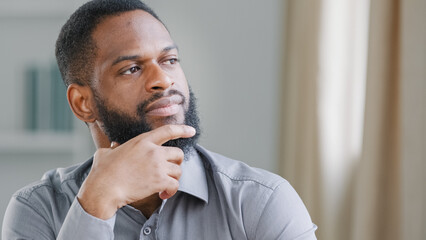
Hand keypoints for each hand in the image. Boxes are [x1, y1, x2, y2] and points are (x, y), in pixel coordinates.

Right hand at [77, 124, 195, 219]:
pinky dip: (171, 191)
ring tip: (164, 185)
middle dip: (177, 162)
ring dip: (173, 178)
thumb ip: (114, 147)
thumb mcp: (106, 152)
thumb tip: (113, 146)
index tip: (192, 131)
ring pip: (178, 170)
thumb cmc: (102, 172)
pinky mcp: (159, 181)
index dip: (182, 129)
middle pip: (178, 153)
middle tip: (170, 170)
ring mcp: (158, 166)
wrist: (104, 189)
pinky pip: (175, 185)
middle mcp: (153, 151)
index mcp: (142, 141)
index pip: (168, 131)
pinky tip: (163, 194)